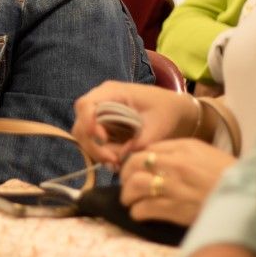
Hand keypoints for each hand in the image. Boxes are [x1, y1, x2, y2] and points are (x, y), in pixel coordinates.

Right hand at [71, 82, 196, 165]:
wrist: (174, 110)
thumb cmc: (167, 111)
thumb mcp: (158, 126)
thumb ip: (141, 140)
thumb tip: (122, 155)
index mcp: (112, 92)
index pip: (86, 104)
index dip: (88, 122)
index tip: (103, 139)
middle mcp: (101, 101)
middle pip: (81, 123)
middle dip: (92, 145)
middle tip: (112, 160)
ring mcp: (100, 114)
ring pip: (84, 136)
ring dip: (96, 152)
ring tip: (115, 164)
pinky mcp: (104, 127)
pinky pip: (93, 142)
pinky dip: (101, 153)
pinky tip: (115, 162)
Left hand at [118, 138, 234, 226]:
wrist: (246, 197)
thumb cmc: (227, 175)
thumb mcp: (206, 153)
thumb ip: (181, 151)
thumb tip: (155, 156)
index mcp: (183, 149)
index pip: (147, 150)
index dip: (136, 161)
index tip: (134, 170)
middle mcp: (175, 165)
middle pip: (134, 165)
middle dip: (124, 176)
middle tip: (126, 185)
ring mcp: (173, 187)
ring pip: (134, 186)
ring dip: (127, 195)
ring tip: (129, 201)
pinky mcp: (174, 209)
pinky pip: (143, 209)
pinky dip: (137, 213)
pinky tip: (140, 214)